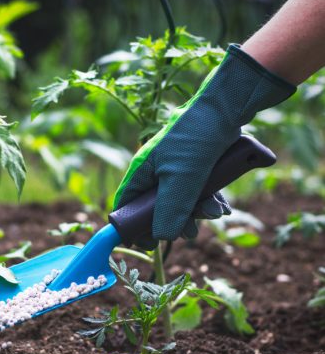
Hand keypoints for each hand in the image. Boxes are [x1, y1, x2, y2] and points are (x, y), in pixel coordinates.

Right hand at [114, 44, 295, 249]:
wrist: (227, 109)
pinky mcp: (197, 168)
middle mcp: (156, 172)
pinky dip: (210, 202)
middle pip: (157, 209)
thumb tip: (161, 237)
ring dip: (198, 212)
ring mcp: (177, 170)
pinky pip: (198, 193)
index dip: (133, 226)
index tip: (147, 244)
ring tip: (214, 212)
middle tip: (190, 231)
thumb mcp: (181, 179)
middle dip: (176, 222)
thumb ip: (170, 210)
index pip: (127, 205)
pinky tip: (222, 207)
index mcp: (142, 172)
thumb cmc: (195, 139)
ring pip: (181, 202)